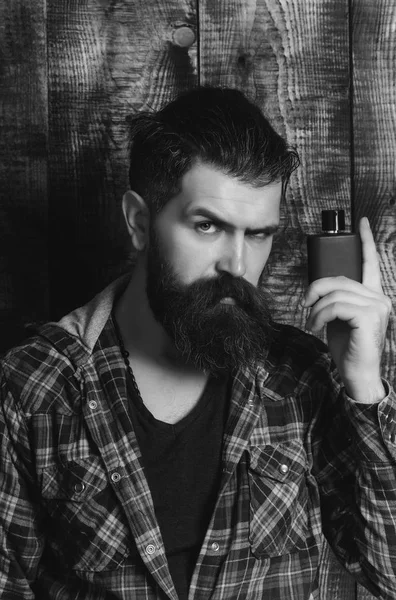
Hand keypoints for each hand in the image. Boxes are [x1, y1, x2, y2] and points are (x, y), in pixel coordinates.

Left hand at [303, 217, 391, 402]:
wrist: (357, 373)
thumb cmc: (347, 346)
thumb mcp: (339, 317)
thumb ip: (336, 299)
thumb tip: (317, 287)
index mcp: (373, 295)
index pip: (370, 263)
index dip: (366, 240)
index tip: (361, 221)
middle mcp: (379, 298)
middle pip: (340, 279)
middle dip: (316, 289)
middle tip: (306, 305)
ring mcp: (376, 307)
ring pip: (335, 293)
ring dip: (316, 307)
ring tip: (312, 321)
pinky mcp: (368, 317)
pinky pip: (335, 306)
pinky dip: (320, 315)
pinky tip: (317, 326)